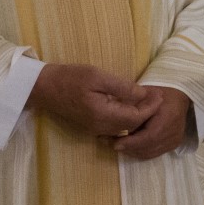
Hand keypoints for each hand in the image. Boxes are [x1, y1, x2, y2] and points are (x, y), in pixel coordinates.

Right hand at [28, 64, 157, 137]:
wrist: (43, 87)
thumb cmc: (69, 77)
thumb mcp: (97, 75)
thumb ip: (122, 87)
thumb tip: (144, 95)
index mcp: (103, 115)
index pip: (136, 118)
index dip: (151, 108)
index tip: (160, 94)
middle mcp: (101, 127)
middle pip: (132, 125)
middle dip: (148, 112)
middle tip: (158, 95)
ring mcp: (96, 128)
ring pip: (125, 127)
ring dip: (138, 115)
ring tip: (148, 99)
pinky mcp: (92, 125)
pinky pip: (115, 125)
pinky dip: (127, 117)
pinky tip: (131, 103)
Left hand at [114, 85, 191, 159]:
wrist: (179, 98)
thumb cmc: (159, 94)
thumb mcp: (144, 95)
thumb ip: (133, 108)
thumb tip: (115, 122)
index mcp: (168, 117)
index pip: (149, 136)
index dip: (132, 143)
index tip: (115, 143)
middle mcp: (174, 132)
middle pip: (148, 147)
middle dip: (129, 148)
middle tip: (112, 145)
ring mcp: (175, 140)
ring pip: (150, 152)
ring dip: (133, 152)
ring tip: (119, 146)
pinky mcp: (173, 145)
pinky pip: (155, 153)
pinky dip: (141, 152)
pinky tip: (131, 147)